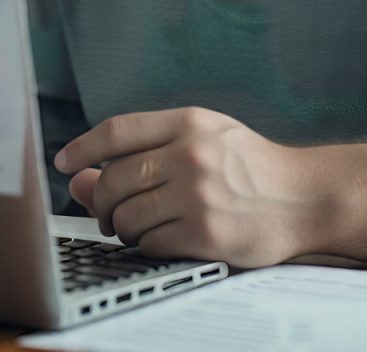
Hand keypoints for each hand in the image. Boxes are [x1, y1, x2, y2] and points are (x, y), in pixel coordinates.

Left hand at [54, 106, 315, 266]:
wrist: (303, 197)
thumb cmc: (248, 165)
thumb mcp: (202, 141)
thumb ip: (143, 152)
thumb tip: (77, 177)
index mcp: (189, 122)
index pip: (117, 131)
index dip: (82, 148)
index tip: (63, 163)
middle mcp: (191, 154)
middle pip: (113, 179)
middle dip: (98, 200)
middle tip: (104, 211)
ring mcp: (198, 194)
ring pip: (126, 215)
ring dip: (120, 227)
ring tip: (133, 226)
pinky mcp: (206, 232)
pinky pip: (149, 243)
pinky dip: (145, 245)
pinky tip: (160, 238)